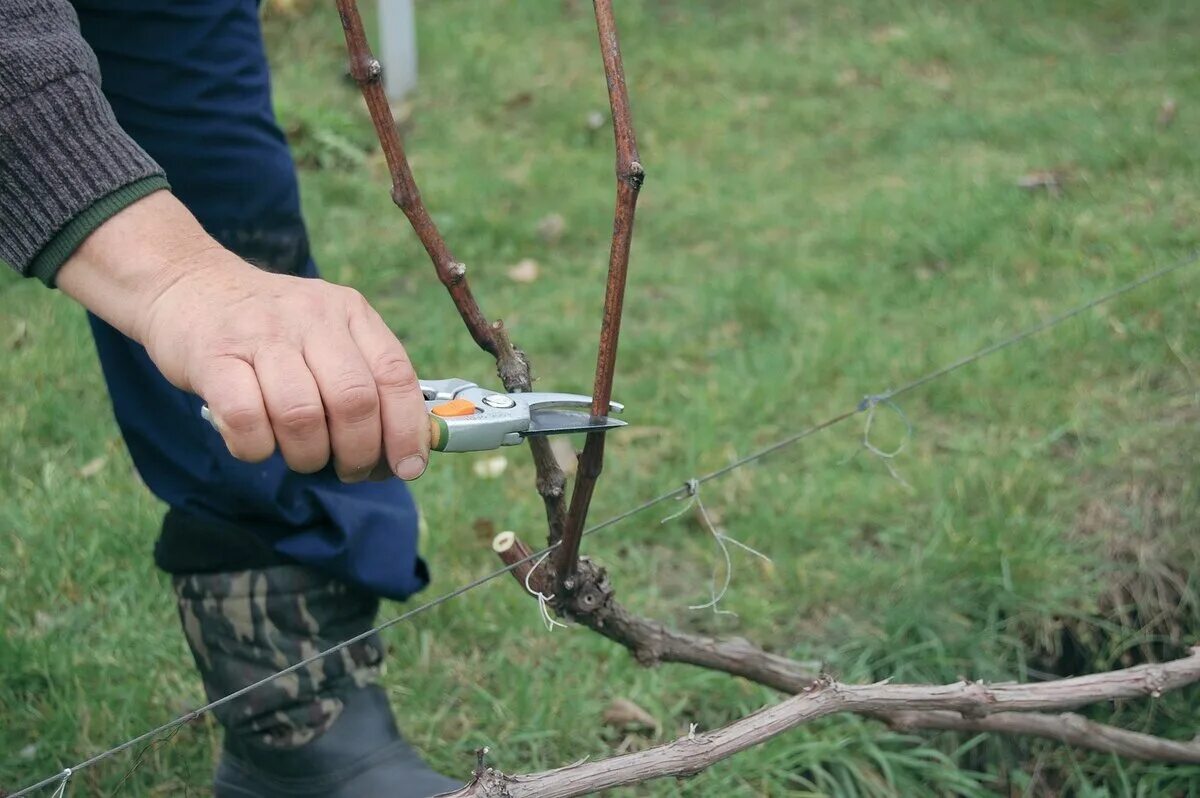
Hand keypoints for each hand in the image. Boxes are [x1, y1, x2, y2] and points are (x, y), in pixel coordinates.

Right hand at [57, 191, 428, 480]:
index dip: (407, 430)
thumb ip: (367, 383)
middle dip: (358, 453)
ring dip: (308, 455)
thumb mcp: (328, 336)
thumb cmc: (270, 332)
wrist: (187, 284)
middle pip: (354, 402)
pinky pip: (247, 420)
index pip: (395, 375)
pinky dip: (257, 448)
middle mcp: (312, 317)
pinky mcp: (214, 356)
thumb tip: (406, 452)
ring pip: (303, 416)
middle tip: (348, 469)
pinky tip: (256, 442)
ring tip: (301, 455)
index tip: (407, 467)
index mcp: (351, 313)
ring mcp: (261, 334)